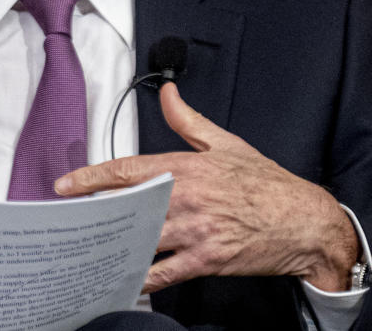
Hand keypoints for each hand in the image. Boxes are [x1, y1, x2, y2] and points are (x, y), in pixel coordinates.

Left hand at [55, 82, 358, 292]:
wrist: (305, 221)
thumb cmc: (268, 184)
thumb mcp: (227, 143)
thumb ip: (189, 120)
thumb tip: (168, 93)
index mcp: (188, 166)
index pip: (128, 169)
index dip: (90, 177)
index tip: (65, 185)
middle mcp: (187, 197)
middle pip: (126, 206)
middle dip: (95, 215)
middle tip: (68, 223)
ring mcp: (196, 230)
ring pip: (141, 239)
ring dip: (113, 245)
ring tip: (87, 250)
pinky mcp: (207, 259)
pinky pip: (164, 272)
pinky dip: (142, 278)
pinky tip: (125, 279)